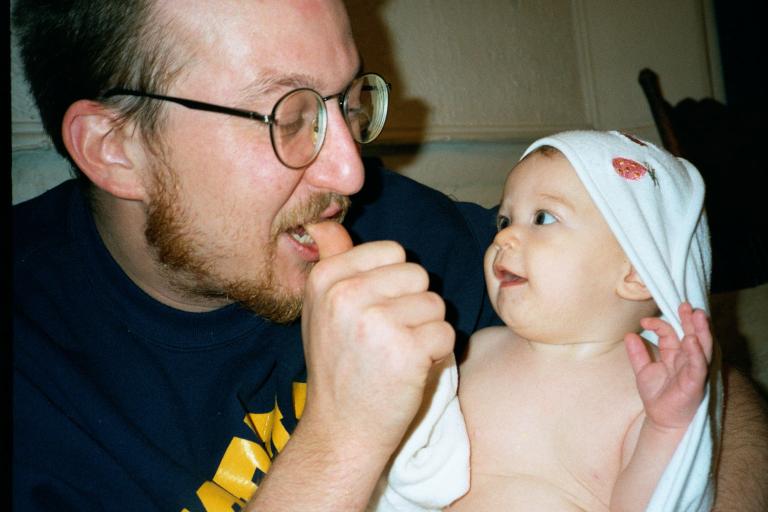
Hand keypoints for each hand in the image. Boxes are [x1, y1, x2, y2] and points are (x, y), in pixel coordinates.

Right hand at [299, 222, 454, 456]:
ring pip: (435, 303)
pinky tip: (409, 370)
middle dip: (413, 306)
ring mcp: (375, 322)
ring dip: (426, 330)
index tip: (371, 315)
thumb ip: (334, 263)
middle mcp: (346, 294)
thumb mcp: (322, 310)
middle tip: (386, 339)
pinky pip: (446, 333)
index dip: (393, 285)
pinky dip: (437, 354)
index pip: (392, 252)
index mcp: (326, 278)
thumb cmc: (338, 368)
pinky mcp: (405, 350)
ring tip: (396, 355)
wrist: (340, 431)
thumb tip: (325, 222)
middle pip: (417, 274)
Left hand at [624, 302, 711, 430]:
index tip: (643, 320)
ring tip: (697, 315)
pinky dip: (696, 352)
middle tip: (684, 304)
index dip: (659, 324)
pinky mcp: (696, 382)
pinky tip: (692, 340)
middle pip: (690, 334)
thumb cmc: (657, 395)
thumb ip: (637, 353)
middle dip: (688, 320)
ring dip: (700, 331)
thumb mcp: (643, 371)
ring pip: (701, 346)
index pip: (669, 333)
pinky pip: (699, 365)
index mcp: (674, 353)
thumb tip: (629, 334)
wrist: (661, 419)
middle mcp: (686, 358)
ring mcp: (693, 369)